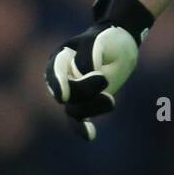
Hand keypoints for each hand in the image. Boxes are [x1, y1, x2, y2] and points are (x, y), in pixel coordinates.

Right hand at [45, 0, 153, 141]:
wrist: (118, 46)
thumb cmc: (107, 39)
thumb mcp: (98, 42)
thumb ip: (86, 58)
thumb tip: (79, 77)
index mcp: (61, 57)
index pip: (55, 72)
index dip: (57, 84)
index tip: (62, 96)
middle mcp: (61, 77)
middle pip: (67, 93)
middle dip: (85, 91)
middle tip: (105, 79)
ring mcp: (72, 92)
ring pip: (75, 109)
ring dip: (93, 107)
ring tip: (111, 100)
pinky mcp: (84, 104)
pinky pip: (78, 120)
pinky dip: (82, 128)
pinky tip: (90, 134)